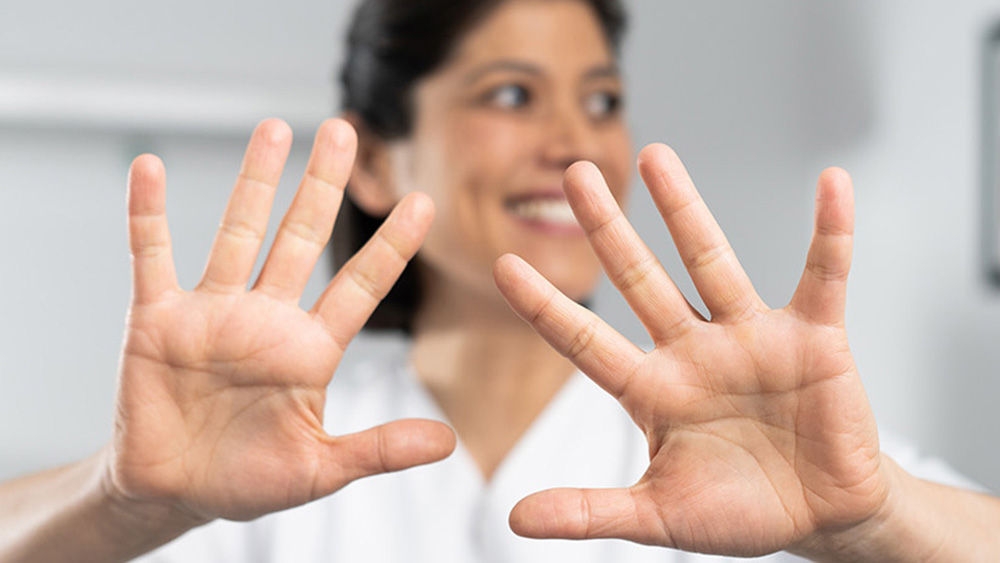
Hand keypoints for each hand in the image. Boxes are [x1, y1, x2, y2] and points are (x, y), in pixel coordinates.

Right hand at [109, 119, 454, 523]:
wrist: (173, 493)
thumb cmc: (249, 480)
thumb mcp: (321, 469)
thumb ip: (379, 449)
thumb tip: (448, 444)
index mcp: (311, 351)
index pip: (360, 286)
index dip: (391, 246)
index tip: (423, 203)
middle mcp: (267, 319)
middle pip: (302, 239)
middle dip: (323, 187)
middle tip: (344, 130)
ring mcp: (212, 313)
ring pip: (238, 233)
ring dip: (255, 182)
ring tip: (276, 129)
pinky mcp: (157, 319)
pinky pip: (152, 257)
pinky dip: (148, 214)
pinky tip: (151, 169)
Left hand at [494, 144, 886, 556]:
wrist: (822, 517)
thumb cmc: (740, 513)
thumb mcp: (657, 516)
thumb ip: (590, 511)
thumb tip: (513, 519)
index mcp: (653, 392)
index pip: (586, 340)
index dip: (546, 307)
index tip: (503, 266)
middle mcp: (694, 352)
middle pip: (641, 280)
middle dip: (607, 230)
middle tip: (574, 173)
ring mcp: (751, 339)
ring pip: (711, 262)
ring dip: (685, 210)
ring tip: (655, 158)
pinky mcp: (814, 338)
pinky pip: (824, 275)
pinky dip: (831, 232)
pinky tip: (831, 184)